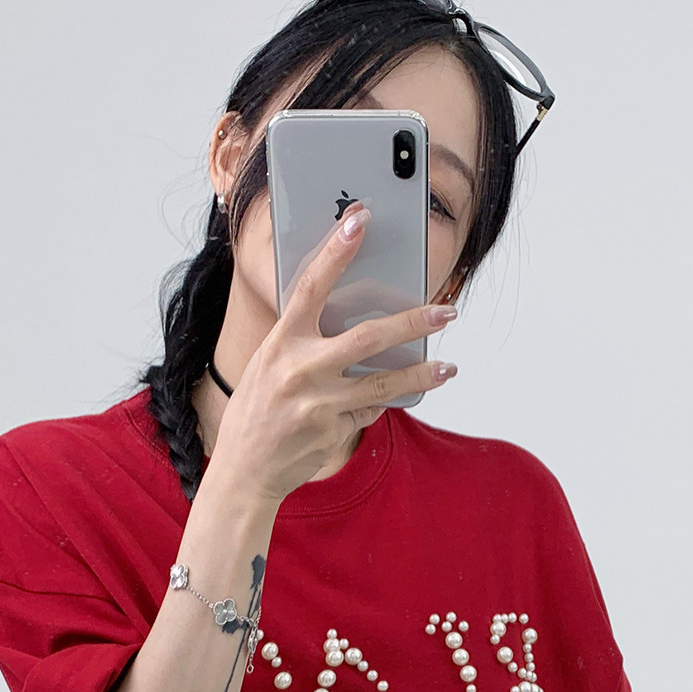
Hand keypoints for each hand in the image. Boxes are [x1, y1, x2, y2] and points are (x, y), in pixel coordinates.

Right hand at [203, 207, 457, 509]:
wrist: (244, 472)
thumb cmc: (256, 412)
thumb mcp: (268, 365)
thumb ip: (302, 342)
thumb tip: (351, 318)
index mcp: (280, 342)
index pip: (312, 286)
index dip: (336, 251)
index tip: (360, 219)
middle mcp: (300, 369)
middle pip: (369, 336)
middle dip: (414, 321)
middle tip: (446, 310)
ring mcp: (318, 403)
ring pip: (384, 381)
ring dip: (421, 373)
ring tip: (448, 368)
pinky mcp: (332, 431)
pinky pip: (370, 409)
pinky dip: (383, 401)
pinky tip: (394, 396)